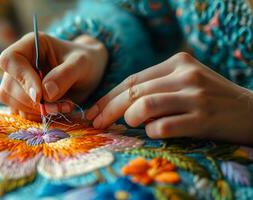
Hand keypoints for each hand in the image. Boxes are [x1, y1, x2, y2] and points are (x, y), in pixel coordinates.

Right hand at [0, 33, 107, 120]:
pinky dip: (38, 117)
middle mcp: (19, 63)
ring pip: (12, 102)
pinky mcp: (23, 99)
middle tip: (57, 107)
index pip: (10, 60)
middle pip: (8, 87)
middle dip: (32, 102)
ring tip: (61, 108)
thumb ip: (65, 75)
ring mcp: (19, 82)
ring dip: (36, 111)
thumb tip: (46, 94)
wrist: (89, 73)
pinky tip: (57, 111)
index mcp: (30, 45)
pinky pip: (21, 112)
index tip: (39, 95)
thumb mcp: (81, 64)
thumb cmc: (85, 61)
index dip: (21, 78)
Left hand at [86, 52, 252, 143]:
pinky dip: (150, 131)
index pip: (132, 80)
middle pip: (133, 92)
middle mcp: (185, 75)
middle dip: (108, 109)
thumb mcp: (185, 82)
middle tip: (96, 122)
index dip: (109, 96)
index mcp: (177, 62)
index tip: (93, 110)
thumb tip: (119, 105)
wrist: (251, 112)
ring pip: (144, 105)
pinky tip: (154, 131)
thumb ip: (156, 87)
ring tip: (130, 124)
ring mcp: (195, 95)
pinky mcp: (202, 118)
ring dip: (129, 118)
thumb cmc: (211, 98)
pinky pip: (162, 126)